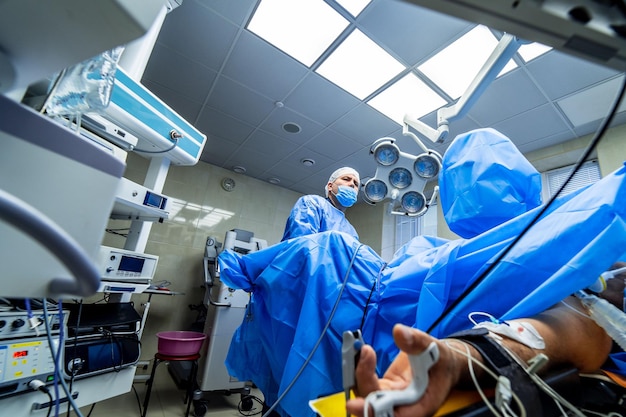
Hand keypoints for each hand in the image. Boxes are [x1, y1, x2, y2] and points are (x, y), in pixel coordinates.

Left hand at [346, 324, 469, 416]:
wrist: (443, 364)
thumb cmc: (442, 362)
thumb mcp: (435, 349)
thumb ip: (417, 341)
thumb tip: (399, 332)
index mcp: (421, 404)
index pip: (395, 414)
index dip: (375, 410)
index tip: (358, 400)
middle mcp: (403, 405)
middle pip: (375, 403)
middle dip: (364, 380)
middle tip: (364, 354)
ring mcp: (391, 396)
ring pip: (366, 393)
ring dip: (359, 372)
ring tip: (358, 348)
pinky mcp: (383, 387)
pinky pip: (366, 382)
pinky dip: (360, 368)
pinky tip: (358, 351)